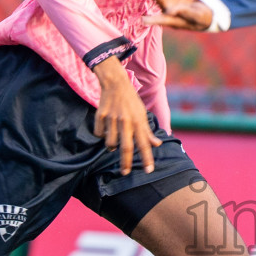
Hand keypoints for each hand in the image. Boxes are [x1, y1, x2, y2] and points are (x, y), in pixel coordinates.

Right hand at [92, 57, 160, 174]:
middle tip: (125, 172)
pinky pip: (99, 133)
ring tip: (114, 144)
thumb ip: (147, 131)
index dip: (147, 158)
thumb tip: (157, 145)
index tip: (149, 170)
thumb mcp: (142, 114)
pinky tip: (105, 130)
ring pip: (110, 143)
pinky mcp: (100, 116)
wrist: (115, 83)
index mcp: (138, 121)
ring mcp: (112, 119)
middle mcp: (126, 121)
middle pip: (126, 148)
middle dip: (126, 163)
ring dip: (112, 147)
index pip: (144, 144)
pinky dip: (101, 135)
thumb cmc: (131, 101)